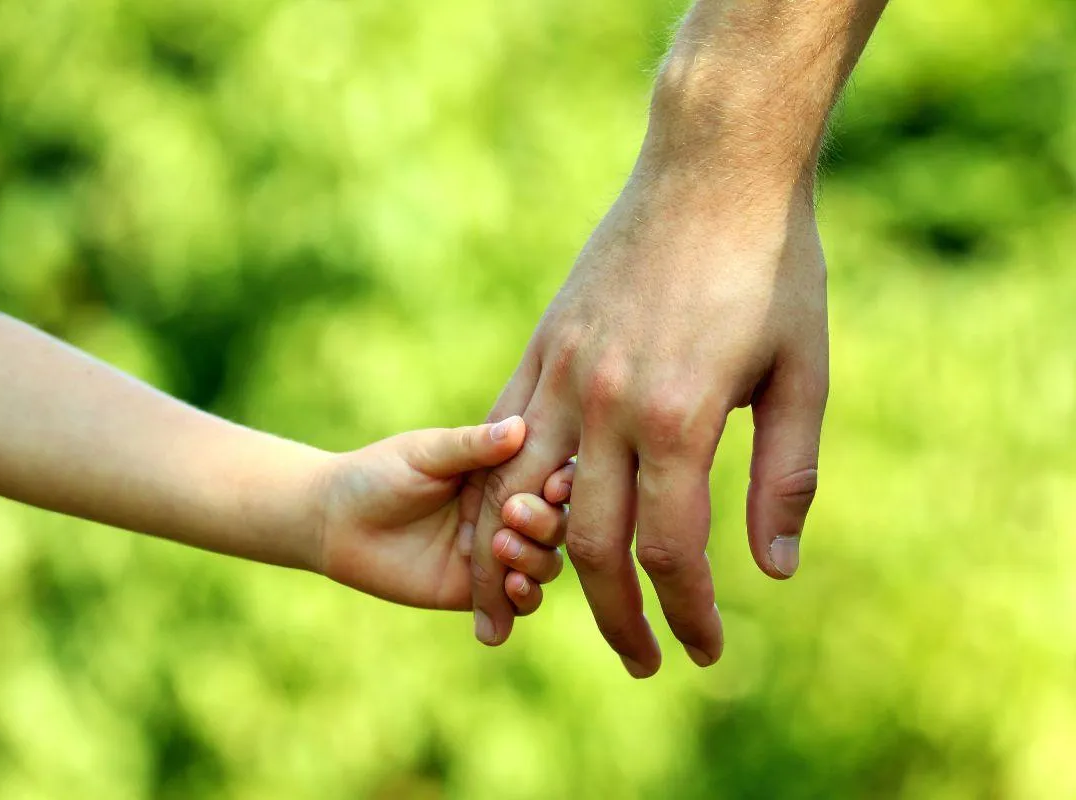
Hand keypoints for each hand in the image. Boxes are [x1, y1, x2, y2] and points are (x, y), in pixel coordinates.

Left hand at [315, 416, 570, 611]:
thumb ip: (471, 447)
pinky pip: (517, 602)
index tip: (555, 484)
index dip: (564, 484)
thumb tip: (520, 427)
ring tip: (501, 550)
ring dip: (536, 561)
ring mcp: (497, 554)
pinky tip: (509, 589)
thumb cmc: (379, 474)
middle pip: (558, 525)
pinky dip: (523, 599)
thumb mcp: (426, 454)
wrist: (336, 523)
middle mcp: (508, 513)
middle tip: (510, 515)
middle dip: (546, 524)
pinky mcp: (479, 591)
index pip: (553, 477)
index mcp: (504, 471)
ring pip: (547, 565)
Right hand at [466, 166, 827, 675]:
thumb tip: (772, 569)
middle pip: (593, 543)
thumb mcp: (803, 373)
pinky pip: (501, 438)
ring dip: (533, 569)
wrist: (709, 168)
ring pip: (526, 498)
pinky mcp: (542, 346)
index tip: (703, 651)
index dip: (688, 612)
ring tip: (537, 618)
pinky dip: (498, 494)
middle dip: (616, 616)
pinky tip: (504, 528)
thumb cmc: (772, 268)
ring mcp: (563, 373)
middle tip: (642, 661)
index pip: (670, 549)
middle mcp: (607, 405)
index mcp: (680, 417)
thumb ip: (785, 477)